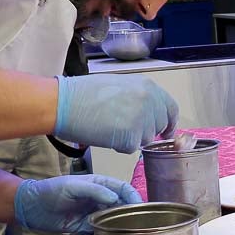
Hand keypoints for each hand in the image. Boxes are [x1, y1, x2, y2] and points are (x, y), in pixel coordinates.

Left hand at [13, 175, 141, 233]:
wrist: (32, 207)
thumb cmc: (52, 191)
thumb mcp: (74, 186)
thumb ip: (95, 190)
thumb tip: (116, 199)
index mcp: (100, 184)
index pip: (122, 188)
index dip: (133, 196)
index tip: (141, 207)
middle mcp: (100, 198)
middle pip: (122, 204)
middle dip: (131, 211)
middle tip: (139, 222)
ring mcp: (94, 212)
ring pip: (115, 217)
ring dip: (122, 223)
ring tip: (130, 230)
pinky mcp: (87, 226)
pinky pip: (103, 229)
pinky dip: (110, 232)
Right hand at [53, 75, 177, 152]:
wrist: (64, 103)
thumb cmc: (84, 94)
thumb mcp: (120, 86)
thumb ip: (139, 98)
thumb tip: (151, 113)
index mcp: (148, 86)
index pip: (171, 108)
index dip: (168, 122)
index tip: (166, 131)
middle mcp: (149, 101)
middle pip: (159, 126)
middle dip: (146, 131)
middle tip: (125, 128)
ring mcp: (142, 119)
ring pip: (146, 139)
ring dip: (132, 138)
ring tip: (110, 126)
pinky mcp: (131, 137)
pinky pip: (132, 148)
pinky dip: (120, 146)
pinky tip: (106, 134)